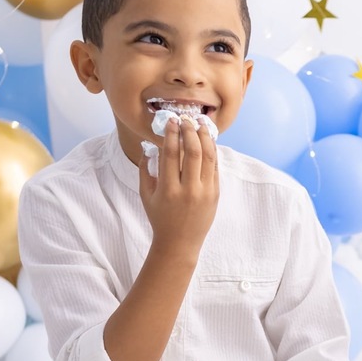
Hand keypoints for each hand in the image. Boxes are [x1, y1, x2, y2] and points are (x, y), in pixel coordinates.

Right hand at [139, 114, 218, 254]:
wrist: (179, 242)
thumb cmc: (160, 217)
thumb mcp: (146, 195)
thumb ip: (146, 169)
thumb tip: (149, 144)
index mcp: (168, 189)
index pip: (171, 153)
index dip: (172, 133)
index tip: (171, 120)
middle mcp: (188, 190)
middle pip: (192, 151)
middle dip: (189, 130)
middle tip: (185, 118)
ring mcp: (205, 192)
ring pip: (208, 157)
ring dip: (205, 137)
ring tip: (200, 123)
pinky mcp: (215, 194)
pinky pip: (215, 167)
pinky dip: (212, 151)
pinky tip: (208, 140)